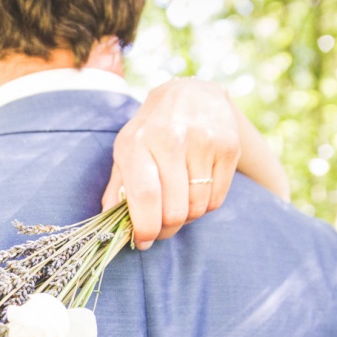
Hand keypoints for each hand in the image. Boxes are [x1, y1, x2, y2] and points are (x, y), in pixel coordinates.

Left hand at [102, 79, 241, 249]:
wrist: (192, 94)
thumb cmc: (151, 130)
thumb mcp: (126, 150)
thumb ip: (116, 188)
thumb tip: (107, 223)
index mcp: (138, 143)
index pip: (145, 196)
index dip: (145, 227)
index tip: (143, 241)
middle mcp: (171, 140)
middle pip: (174, 209)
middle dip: (165, 229)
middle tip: (161, 229)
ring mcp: (203, 142)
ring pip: (197, 207)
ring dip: (186, 217)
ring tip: (177, 206)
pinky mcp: (228, 146)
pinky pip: (217, 198)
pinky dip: (205, 206)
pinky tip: (195, 192)